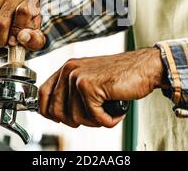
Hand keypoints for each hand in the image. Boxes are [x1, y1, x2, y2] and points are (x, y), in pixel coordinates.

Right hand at [0, 0, 45, 50]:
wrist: (16, 22)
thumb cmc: (26, 30)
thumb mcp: (36, 39)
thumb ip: (34, 40)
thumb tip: (22, 37)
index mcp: (31, 1)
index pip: (24, 11)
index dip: (16, 30)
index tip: (14, 41)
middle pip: (2, 20)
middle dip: (0, 38)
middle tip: (2, 43)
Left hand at [38, 47, 168, 127]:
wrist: (144, 67)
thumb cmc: (120, 76)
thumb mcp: (90, 79)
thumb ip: (72, 91)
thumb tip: (55, 113)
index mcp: (67, 68)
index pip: (43, 94)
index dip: (49, 112)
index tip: (60, 119)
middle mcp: (69, 70)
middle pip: (56, 111)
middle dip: (76, 121)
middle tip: (94, 116)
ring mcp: (79, 77)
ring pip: (76, 117)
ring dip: (96, 120)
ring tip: (108, 109)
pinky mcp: (91, 86)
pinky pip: (94, 117)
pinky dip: (108, 120)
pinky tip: (116, 111)